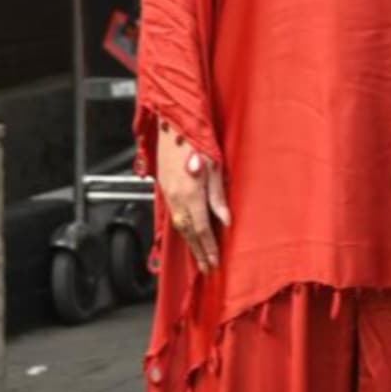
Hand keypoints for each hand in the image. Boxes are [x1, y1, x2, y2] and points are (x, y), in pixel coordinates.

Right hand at [154, 122, 228, 272]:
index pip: (202, 229)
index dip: (208, 247)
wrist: (172, 122)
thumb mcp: (214, 167)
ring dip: (190, 242)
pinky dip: (183, 228)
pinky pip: (173, 215)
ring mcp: (168, 193)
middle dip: (198, 251)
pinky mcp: (165, 188)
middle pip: (188, 232)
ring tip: (199, 256)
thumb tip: (225, 220)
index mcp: (189, 194)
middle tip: (207, 268)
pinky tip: (189, 233)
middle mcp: (175, 197)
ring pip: (179, 225)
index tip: (214, 262)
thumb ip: (218, 196)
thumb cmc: (196, 139)